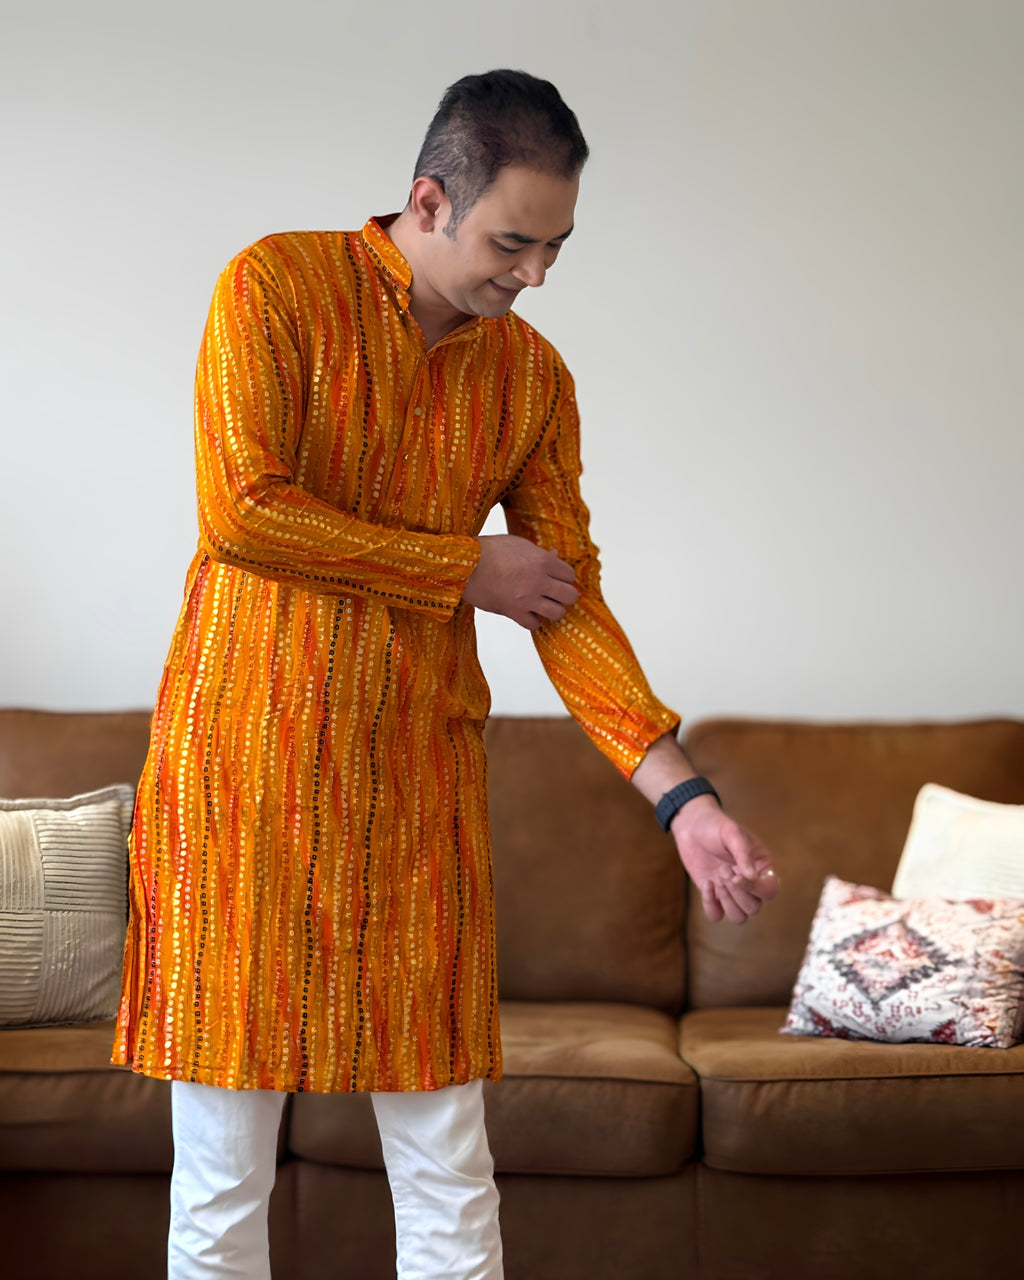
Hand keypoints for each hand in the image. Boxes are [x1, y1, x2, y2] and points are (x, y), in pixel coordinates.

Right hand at [463, 534, 578, 630]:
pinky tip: (527, 613)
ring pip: (557, 613)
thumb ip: (539, 553)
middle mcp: (539, 581)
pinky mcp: (514, 613)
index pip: (569, 575)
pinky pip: (534, 624)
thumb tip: (554, 555)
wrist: (465, 566)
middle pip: (570, 596)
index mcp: (542, 561)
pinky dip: (533, 621)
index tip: (558, 578)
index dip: (564, 577)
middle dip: (564, 595)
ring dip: (552, 610)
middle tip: (555, 593)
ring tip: (544, 605)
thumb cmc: (489, 551)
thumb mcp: (519, 544)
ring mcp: (527, 599)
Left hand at [670, 796, 778, 923]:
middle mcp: (750, 884)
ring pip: (739, 917)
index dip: (754, 888)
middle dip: (737, 892)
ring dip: (727, 901)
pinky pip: (716, 915)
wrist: (692, 826)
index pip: (769, 891)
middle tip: (723, 869)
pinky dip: (711, 905)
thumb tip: (752, 877)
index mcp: (762, 868)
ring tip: (718, 878)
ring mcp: (731, 892)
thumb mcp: (731, 833)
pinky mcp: (713, 896)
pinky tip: (707, 883)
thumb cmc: (716, 826)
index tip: (735, 875)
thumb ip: (743, 854)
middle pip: (754, 908)